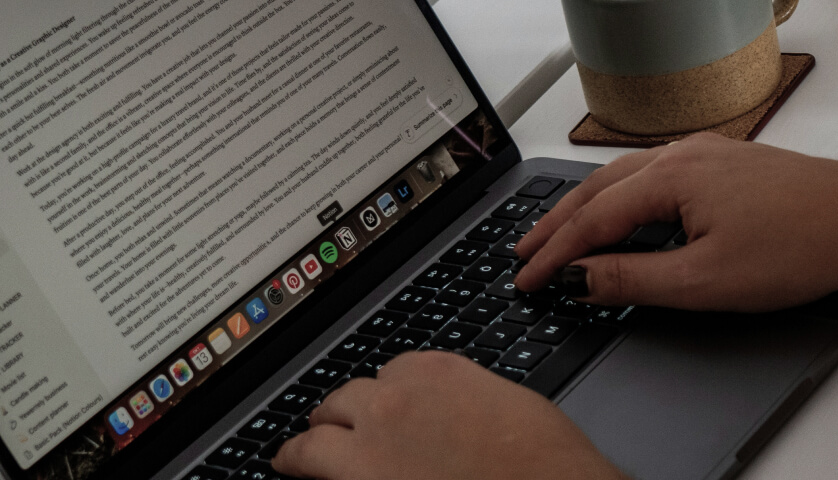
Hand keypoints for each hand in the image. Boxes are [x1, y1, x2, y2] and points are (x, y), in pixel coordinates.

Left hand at [272, 351, 623, 479]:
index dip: (388, 396)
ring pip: (317, 433)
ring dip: (306, 441)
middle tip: (329, 423)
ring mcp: (370, 445)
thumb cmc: (542, 459)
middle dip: (340, 413)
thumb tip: (449, 416)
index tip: (386, 408)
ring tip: (293, 452)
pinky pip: (313, 469)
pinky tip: (292, 472)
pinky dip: (301, 470)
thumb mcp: (506, 405)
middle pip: (349, 398)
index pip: (394, 374)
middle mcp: (394, 400)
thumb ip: (463, 401)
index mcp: (435, 372)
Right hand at [514, 133, 837, 311]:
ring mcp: (705, 153)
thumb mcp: (704, 279)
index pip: (592, 221)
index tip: (527, 280)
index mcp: (670, 177)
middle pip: (597, 190)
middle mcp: (682, 154)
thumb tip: (581, 278)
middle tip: (524, 251)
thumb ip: (632, 278)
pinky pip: (652, 175)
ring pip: (623, 178)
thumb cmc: (800, 244)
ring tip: (558, 232)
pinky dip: (621, 197)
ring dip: (586, 207)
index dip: (554, 255)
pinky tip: (620, 210)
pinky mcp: (724, 162)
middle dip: (556, 223)